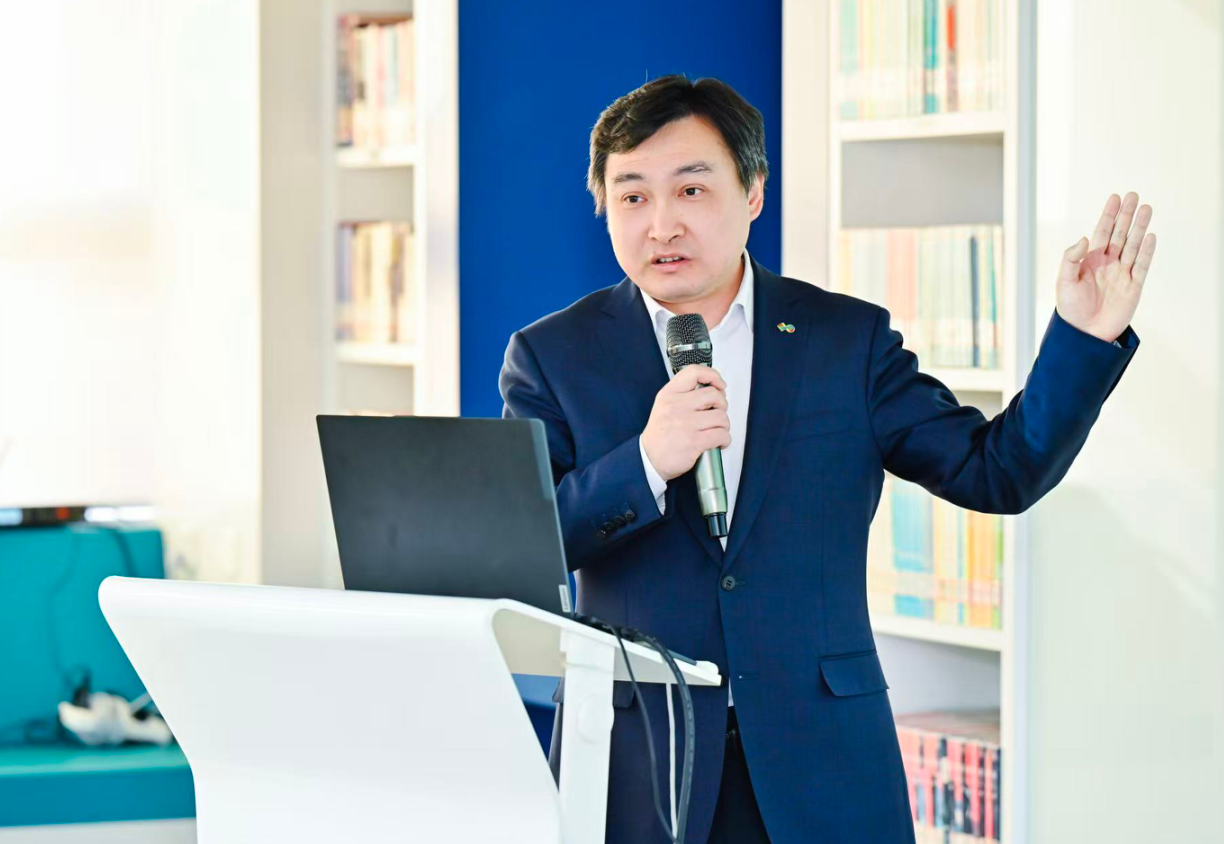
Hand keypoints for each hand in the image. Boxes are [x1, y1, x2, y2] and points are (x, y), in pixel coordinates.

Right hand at [641, 364, 730, 481]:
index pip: (693, 372)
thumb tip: (712, 390)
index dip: (712, 376)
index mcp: (669, 395)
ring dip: (724, 425)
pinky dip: (725, 439)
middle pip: (713, 394)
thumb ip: (683, 395)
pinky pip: (721, 434)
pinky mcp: (694, 441)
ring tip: (717, 430)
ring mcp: (686, 423)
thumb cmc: (660, 435)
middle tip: (718, 412)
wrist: (648, 459)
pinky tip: (719, 442)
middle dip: (722, 405)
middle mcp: (677, 406)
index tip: (719, 385)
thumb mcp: (664, 406)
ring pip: (721, 416)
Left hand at [1056, 191, 1155, 342]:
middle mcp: (1107, 264)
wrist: (1084, 335)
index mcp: (1089, 261)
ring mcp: (1121, 274)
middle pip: (1119, 235)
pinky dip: (1146, 252)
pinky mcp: (1133, 287)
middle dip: (1126, 216)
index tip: (1115, 198)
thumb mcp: (1064, 282)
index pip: (1101, 233)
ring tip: (1146, 208)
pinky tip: (1150, 236)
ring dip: (1139, 228)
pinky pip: (1141, 266)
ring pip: (1132, 246)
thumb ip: (1072, 258)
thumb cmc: (1070, 309)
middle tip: (1133, 195)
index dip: (1108, 216)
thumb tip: (1086, 238)